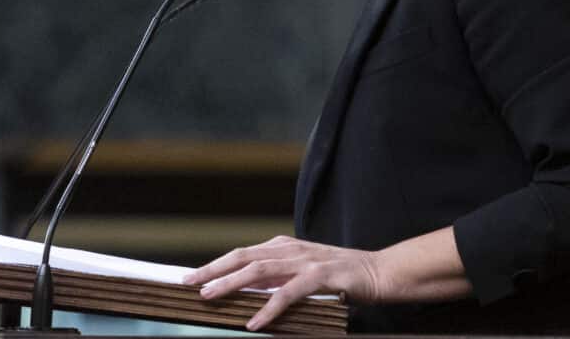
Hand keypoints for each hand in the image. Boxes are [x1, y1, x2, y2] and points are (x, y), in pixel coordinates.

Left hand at [180, 235, 381, 331]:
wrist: (381, 272)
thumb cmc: (342, 276)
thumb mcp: (303, 274)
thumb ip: (277, 279)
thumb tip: (247, 292)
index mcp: (283, 247)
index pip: (241, 254)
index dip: (215, 264)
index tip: (191, 276)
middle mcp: (290, 250)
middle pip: (242, 257)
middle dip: (212, 270)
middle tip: (187, 282)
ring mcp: (305, 261)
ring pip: (259, 271)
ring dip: (231, 285)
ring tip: (210, 297)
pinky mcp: (321, 277)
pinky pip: (288, 293)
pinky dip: (268, 308)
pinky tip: (255, 322)